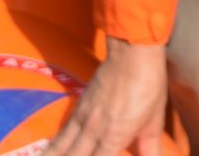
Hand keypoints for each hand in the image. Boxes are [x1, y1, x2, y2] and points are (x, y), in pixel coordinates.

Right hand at [45, 37, 167, 155]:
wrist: (132, 53)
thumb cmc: (148, 86)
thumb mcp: (153, 121)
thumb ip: (149, 147)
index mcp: (114, 137)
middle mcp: (93, 131)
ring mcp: (82, 119)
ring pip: (60, 149)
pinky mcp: (77, 108)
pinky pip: (61, 134)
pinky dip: (51, 147)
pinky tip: (45, 153)